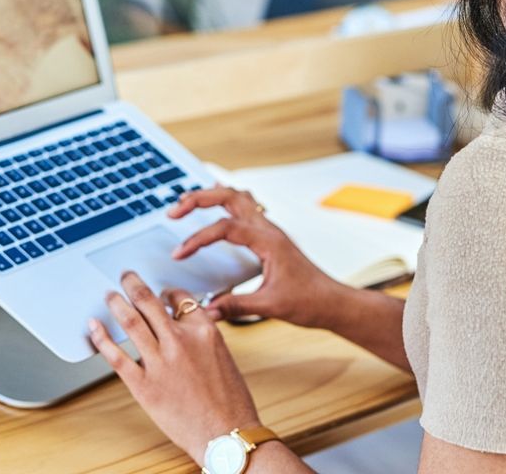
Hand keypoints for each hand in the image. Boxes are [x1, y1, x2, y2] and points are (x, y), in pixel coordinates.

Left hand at [89, 271, 261, 462]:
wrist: (227, 434)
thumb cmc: (230, 402)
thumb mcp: (223, 357)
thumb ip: (202, 338)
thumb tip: (183, 325)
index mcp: (204, 331)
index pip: (179, 298)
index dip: (166, 292)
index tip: (159, 293)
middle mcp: (180, 341)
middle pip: (148, 301)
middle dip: (133, 284)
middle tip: (125, 277)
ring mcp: (160, 362)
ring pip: (130, 321)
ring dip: (116, 303)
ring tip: (109, 296)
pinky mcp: (144, 385)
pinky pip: (116, 356)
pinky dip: (102, 338)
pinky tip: (95, 328)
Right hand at [169, 186, 343, 328]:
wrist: (332, 302)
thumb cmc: (309, 302)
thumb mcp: (270, 306)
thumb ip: (235, 306)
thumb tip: (205, 310)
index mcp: (268, 241)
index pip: (225, 229)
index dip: (198, 239)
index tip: (179, 253)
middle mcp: (269, 229)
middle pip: (230, 197)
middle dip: (199, 199)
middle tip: (174, 211)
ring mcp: (270, 230)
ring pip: (238, 197)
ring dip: (212, 195)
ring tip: (188, 201)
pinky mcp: (269, 237)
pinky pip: (246, 207)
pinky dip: (227, 201)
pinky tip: (217, 203)